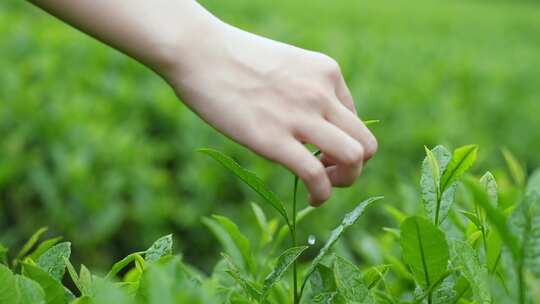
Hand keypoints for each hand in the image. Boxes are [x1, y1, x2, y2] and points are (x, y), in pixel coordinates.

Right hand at [162, 23, 377, 205]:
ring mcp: (301, 116)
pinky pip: (316, 176)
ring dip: (345, 182)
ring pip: (354, 159)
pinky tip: (311, 199)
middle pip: (366, 144)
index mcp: (326, 73)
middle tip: (329, 174)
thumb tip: (306, 122)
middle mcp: (322, 93)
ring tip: (323, 187)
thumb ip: (303, 91)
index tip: (320, 151)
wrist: (198, 52)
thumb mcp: (284, 65)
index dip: (342, 142)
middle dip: (354, 167)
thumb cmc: (232, 58)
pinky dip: (322, 195)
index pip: (356, 120)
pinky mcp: (274, 139)